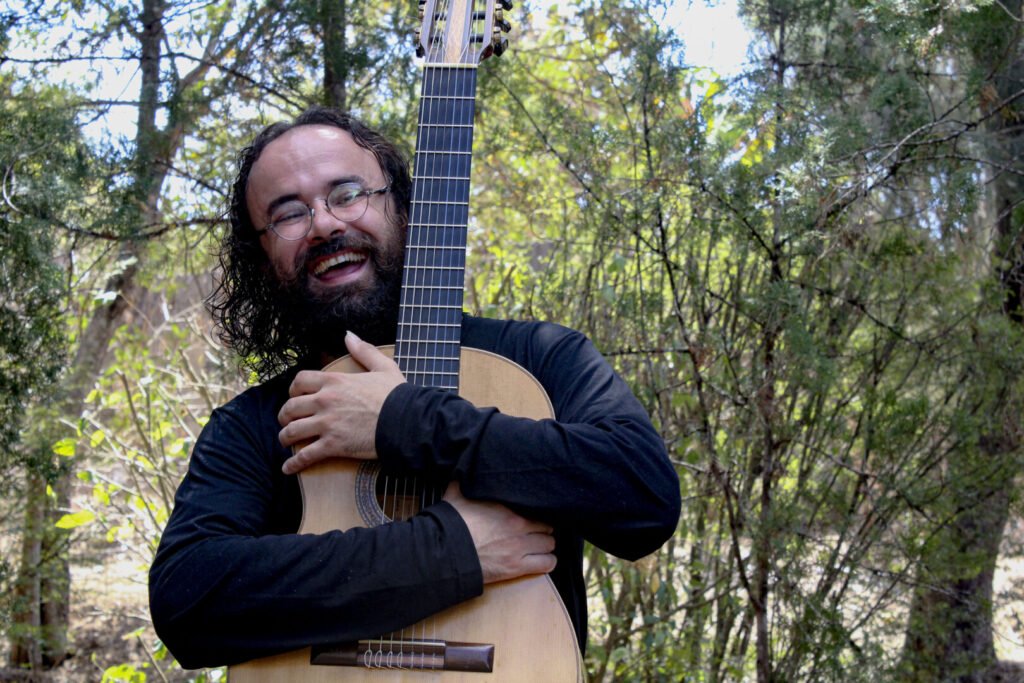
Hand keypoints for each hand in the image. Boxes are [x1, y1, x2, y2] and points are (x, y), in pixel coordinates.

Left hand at [279, 331, 404, 473]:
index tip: (295, 397)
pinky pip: (305, 455)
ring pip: (292, 431)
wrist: (406, 421)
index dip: (293, 390)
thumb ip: (363, 350)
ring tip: (286, 442)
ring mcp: (327, 423)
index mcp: (335, 381)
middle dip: (284, 416)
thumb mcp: (383, 366)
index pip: (300, 381)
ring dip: (285, 438)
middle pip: (290, 407)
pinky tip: (288, 468)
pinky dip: (293, 463)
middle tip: (286, 421)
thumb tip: (349, 336)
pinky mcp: (332, 445)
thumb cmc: (397, 396)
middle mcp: (325, 401)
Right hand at [444, 482, 556, 583]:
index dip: (535, 512)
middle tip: (535, 532)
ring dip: (545, 546)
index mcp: (509, 510)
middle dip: (543, 530)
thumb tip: (460, 472)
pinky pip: (546, 564)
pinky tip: (541, 560)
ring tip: (539, 547)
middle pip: (548, 528)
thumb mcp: (457, 495)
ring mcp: (519, 549)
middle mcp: (519, 528)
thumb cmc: (451, 526)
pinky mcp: (516, 568)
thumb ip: (463, 482)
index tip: (531, 515)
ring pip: (550, 546)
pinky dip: (546, 562)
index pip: (536, 508)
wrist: (445, 553)